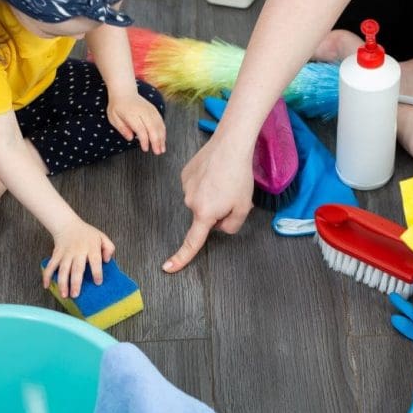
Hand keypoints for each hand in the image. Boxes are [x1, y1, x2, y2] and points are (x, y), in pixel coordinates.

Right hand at [42, 217, 114, 298]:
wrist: (67, 225)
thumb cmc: (87, 234)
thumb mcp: (102, 237)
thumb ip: (109, 248)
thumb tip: (107, 260)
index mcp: (91, 247)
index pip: (95, 260)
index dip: (97, 272)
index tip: (98, 283)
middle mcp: (78, 251)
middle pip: (76, 268)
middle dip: (75, 282)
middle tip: (76, 295)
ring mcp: (66, 253)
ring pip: (63, 269)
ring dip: (62, 283)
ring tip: (64, 295)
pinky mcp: (56, 255)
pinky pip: (51, 265)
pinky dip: (47, 275)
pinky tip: (46, 285)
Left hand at [107, 91, 165, 153]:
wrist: (124, 91)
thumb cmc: (118, 106)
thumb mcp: (113, 117)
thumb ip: (122, 128)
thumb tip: (131, 138)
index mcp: (131, 114)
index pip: (141, 129)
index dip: (144, 140)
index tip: (145, 149)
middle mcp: (143, 111)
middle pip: (152, 128)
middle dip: (156, 141)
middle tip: (157, 152)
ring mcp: (150, 110)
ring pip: (159, 125)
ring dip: (162, 138)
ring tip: (162, 149)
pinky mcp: (154, 110)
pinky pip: (161, 122)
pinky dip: (163, 132)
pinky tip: (163, 140)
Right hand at [162, 135, 254, 271]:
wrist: (230, 144)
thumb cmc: (238, 176)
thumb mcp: (243, 208)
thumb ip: (232, 226)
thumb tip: (220, 226)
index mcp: (204, 214)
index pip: (192, 242)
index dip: (181, 258)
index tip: (168, 268)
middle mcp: (190, 202)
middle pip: (205, 217)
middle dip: (218, 211)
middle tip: (233, 195)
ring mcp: (186, 187)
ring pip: (202, 201)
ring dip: (213, 195)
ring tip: (226, 180)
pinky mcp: (185, 174)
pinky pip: (198, 187)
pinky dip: (207, 183)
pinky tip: (216, 172)